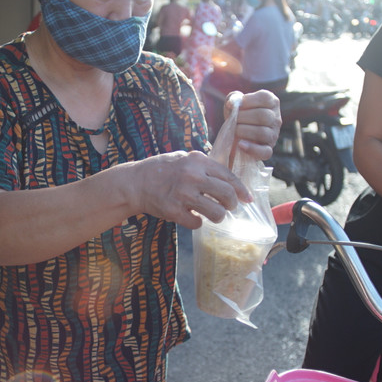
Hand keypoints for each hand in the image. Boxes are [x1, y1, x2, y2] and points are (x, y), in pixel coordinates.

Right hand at [129, 151, 249, 229]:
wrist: (134, 182)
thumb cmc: (160, 170)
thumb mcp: (183, 158)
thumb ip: (204, 165)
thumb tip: (228, 178)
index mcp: (198, 161)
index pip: (229, 176)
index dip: (241, 190)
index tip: (247, 199)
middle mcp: (193, 176)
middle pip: (227, 195)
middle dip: (232, 204)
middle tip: (228, 207)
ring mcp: (183, 195)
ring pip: (216, 213)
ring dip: (218, 216)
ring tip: (213, 215)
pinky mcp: (174, 211)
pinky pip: (197, 223)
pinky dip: (197, 223)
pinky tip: (192, 217)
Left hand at [229, 90, 280, 160]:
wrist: (236, 136)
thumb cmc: (239, 116)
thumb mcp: (236, 103)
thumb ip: (234, 98)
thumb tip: (232, 103)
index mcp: (271, 103)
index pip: (265, 98)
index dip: (248, 100)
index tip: (237, 105)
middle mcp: (276, 118)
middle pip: (264, 116)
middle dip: (243, 117)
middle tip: (234, 120)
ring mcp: (274, 135)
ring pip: (263, 132)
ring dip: (243, 130)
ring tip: (234, 130)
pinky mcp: (268, 150)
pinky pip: (265, 151)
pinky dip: (251, 149)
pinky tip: (240, 144)